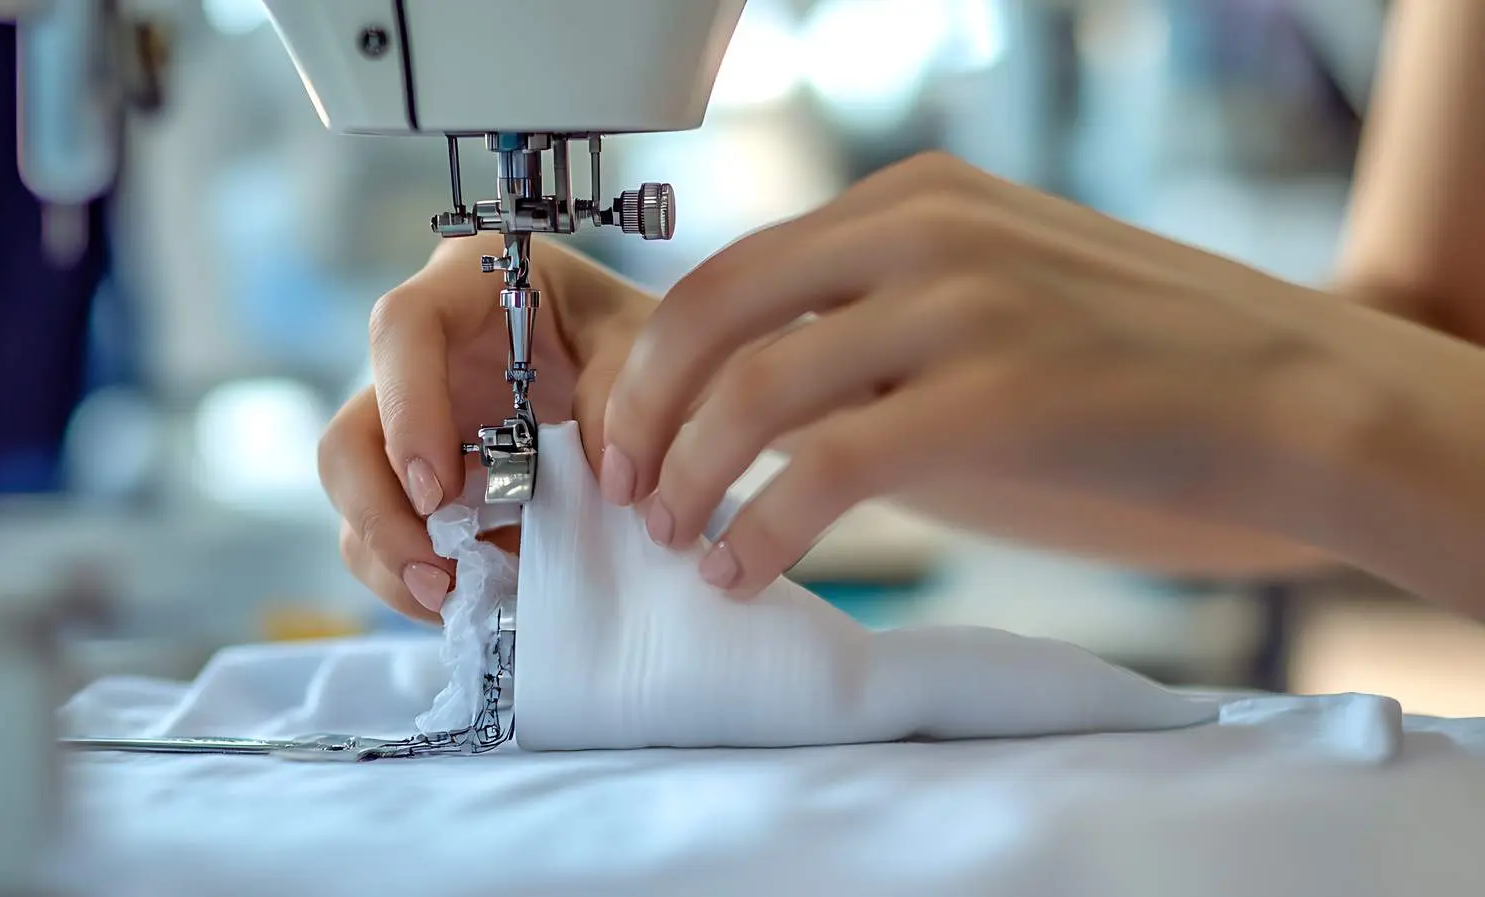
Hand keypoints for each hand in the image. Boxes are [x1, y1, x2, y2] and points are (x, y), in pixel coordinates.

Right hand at [318, 235, 653, 620]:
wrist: (647, 372)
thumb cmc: (633, 335)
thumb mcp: (642, 343)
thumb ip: (623, 391)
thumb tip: (605, 475)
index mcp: (467, 288)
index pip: (402, 329)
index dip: (408, 411)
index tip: (440, 491)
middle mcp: (421, 357)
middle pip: (350, 435)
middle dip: (380, 515)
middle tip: (439, 575)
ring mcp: (413, 423)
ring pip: (356, 497)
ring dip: (392, 560)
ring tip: (456, 601)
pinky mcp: (425, 478)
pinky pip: (388, 534)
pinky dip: (420, 576)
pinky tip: (474, 596)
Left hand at [600, 152, 1396, 595]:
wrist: (1281, 392)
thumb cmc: (1127, 359)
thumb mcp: (986, 291)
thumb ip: (874, 314)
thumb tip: (750, 390)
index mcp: (911, 198)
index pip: (728, 271)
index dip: (655, 363)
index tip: (628, 434)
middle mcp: (921, 231)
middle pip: (713, 315)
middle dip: (645, 414)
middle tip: (625, 489)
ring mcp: (958, 306)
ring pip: (754, 390)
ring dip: (690, 475)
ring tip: (677, 537)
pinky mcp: (992, 399)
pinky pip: (826, 467)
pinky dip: (761, 525)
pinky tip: (743, 566)